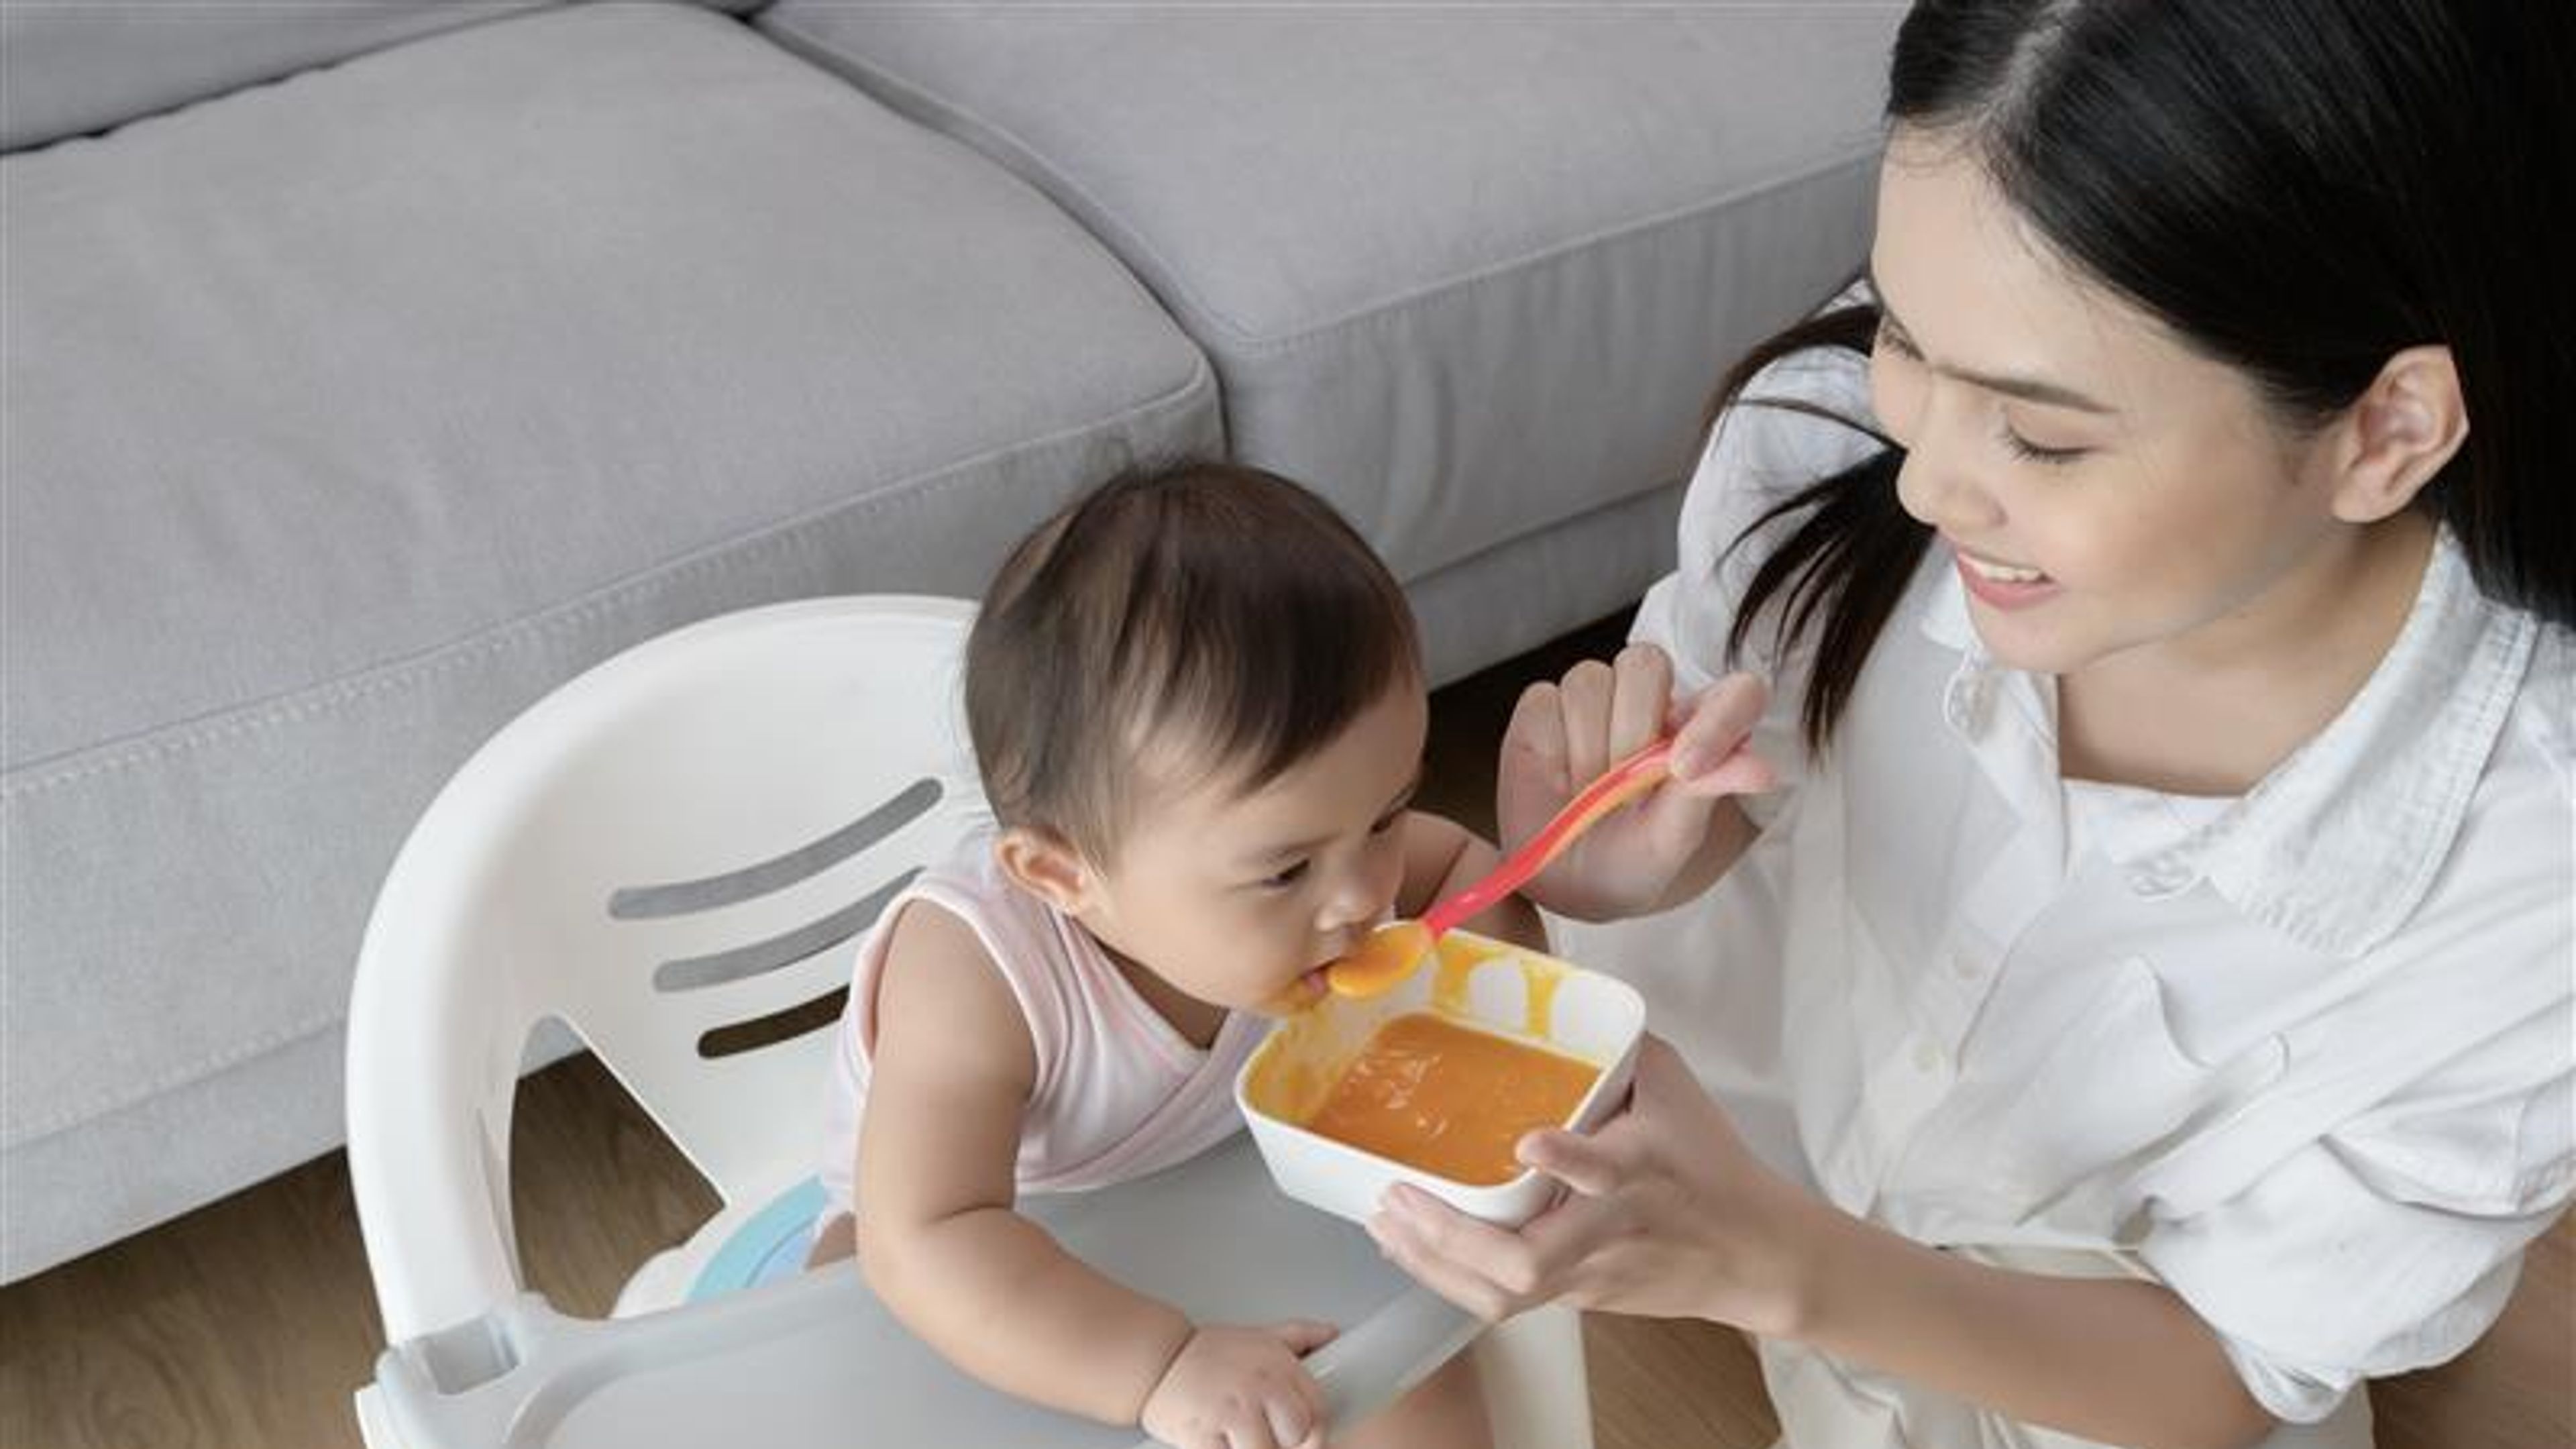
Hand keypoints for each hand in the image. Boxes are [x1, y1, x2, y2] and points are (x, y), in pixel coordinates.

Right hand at [1138, 1321, 1334, 1448]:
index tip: (1297, 1435)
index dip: (1312, 1430)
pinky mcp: (1204, 1436)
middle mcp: (1259, 1387)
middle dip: (1285, 1445)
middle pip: (1299, 1437)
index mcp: (1278, 1366)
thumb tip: (1333, 1334)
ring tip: (1239, 1441)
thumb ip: (1300, 1336)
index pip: (1319, 1411)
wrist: (1157, 1360)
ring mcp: (1232, 1412)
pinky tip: (1219, 1444)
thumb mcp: (1259, 1336)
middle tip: (1265, 1438)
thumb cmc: (1208, 1353)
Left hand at [1366, 1036, 1813, 1333]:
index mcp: (1642, 1167)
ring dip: (1434, 1263)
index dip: (1568, 1159)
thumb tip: (1555, 995)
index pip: (1607, 1170)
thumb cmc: (1711, 1162)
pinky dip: (1447, 1277)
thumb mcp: (1673, 1088)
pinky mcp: (1578, 1298)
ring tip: (1385, 1223)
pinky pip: (1502, 1300)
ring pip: (1505, 1294)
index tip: (1528, 1142)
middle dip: (1455, 1238)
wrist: (1756, 1256)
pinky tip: (1406, 1246)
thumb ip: (1615, 1048)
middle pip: (1531, 1260)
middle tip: (1399, 1199)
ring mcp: (1590, 1272)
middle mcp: (1610, 1227)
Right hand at [1498, 644, 1773, 920]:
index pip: (1736, 692)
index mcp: (1700, 727)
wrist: (1566, 885)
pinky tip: (1555, 778)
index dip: (1717, 718)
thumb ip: (1708, 789)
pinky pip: (1543, 698)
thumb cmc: (1632, 859)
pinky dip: (1548, 745)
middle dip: (1630, 730)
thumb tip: (1761, 769)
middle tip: (1621, 789)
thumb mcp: (1673, 835)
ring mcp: (1594, 699)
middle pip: (1646, 663)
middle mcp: (1650, 702)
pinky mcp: (1543, 707)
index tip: (1687, 768)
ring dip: (1586, 746)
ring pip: (1589, 679)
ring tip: (1584, 791)